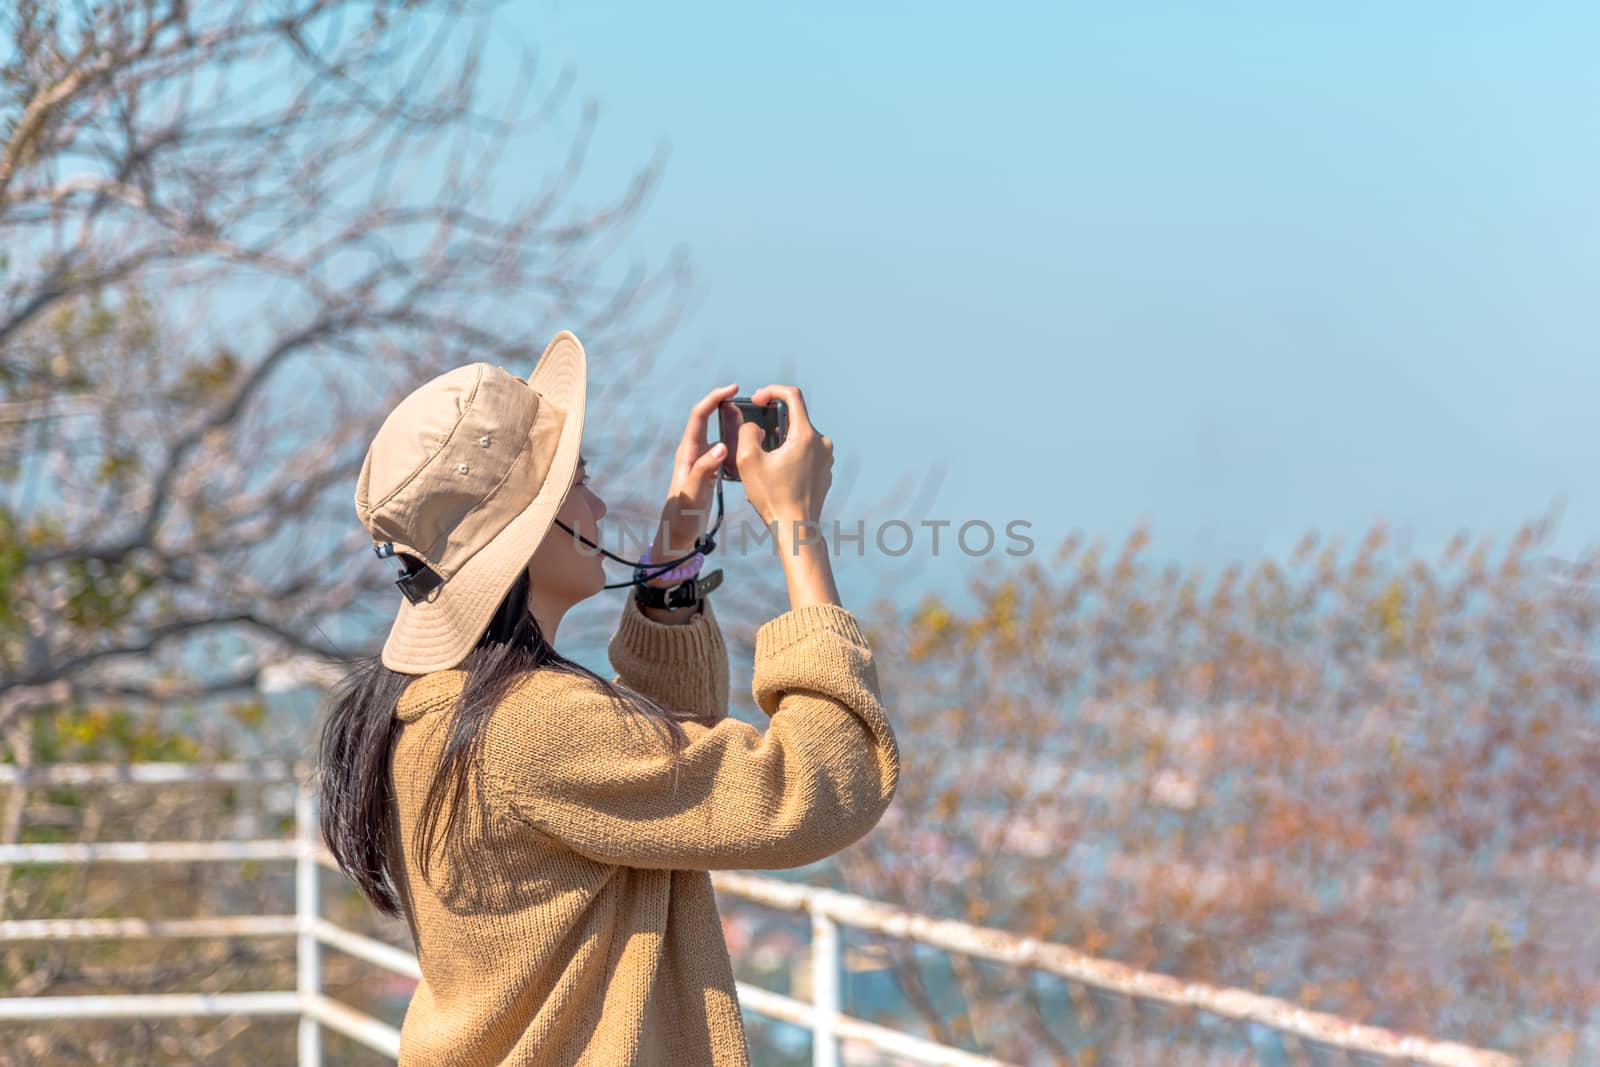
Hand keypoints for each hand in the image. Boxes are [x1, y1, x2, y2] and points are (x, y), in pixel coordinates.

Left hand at [650, 383, 738, 579]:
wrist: (676, 538)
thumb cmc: (680, 518)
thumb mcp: (692, 495)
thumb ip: (704, 470)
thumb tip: (721, 446)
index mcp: (687, 453)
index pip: (699, 416)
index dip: (714, 398)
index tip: (733, 389)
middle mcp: (693, 453)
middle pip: (708, 418)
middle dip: (725, 404)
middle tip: (748, 400)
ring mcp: (701, 462)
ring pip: (718, 433)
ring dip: (732, 423)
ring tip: (752, 419)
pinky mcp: (709, 473)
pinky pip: (724, 450)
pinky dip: (736, 442)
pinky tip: (749, 446)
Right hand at [733, 383, 832, 527]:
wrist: (796, 528)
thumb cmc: (772, 497)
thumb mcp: (748, 460)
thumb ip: (748, 432)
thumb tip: (755, 426)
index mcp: (806, 435)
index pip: (792, 395)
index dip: (772, 391)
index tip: (758, 399)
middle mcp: (822, 443)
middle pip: (795, 419)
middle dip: (772, 423)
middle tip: (755, 437)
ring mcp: (826, 458)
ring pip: (799, 438)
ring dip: (780, 442)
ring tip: (763, 462)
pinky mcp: (825, 471)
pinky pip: (805, 454)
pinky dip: (789, 456)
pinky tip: (775, 475)